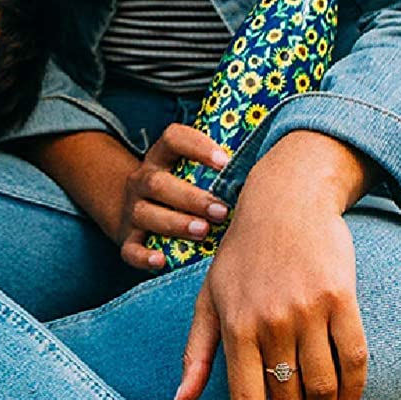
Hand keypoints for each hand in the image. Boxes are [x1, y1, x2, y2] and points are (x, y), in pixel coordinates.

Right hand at [115, 122, 230, 271]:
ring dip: (175, 223)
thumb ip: (221, 171)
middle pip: (158, 182)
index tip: (225, 162)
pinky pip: (130, 249)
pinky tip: (162, 260)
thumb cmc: (182, 193)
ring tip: (203, 232)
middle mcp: (143, 181)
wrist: (134, 212)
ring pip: (145, 213)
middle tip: (222, 210)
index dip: (197, 146)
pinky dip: (144, 256)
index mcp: (162, 159)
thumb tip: (272, 168)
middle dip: (191, 197)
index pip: (172, 139)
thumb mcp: (190, 173)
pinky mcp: (128, 240)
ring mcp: (133, 210)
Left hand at [174, 148, 368, 399]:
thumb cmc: (240, 254)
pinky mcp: (340, 299)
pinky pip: (355, 359)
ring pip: (324, 387)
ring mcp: (307, 310)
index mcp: (233, 324)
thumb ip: (197, 352)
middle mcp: (269, 320)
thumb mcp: (209, 297)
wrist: (283, 201)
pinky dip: (355, 390)